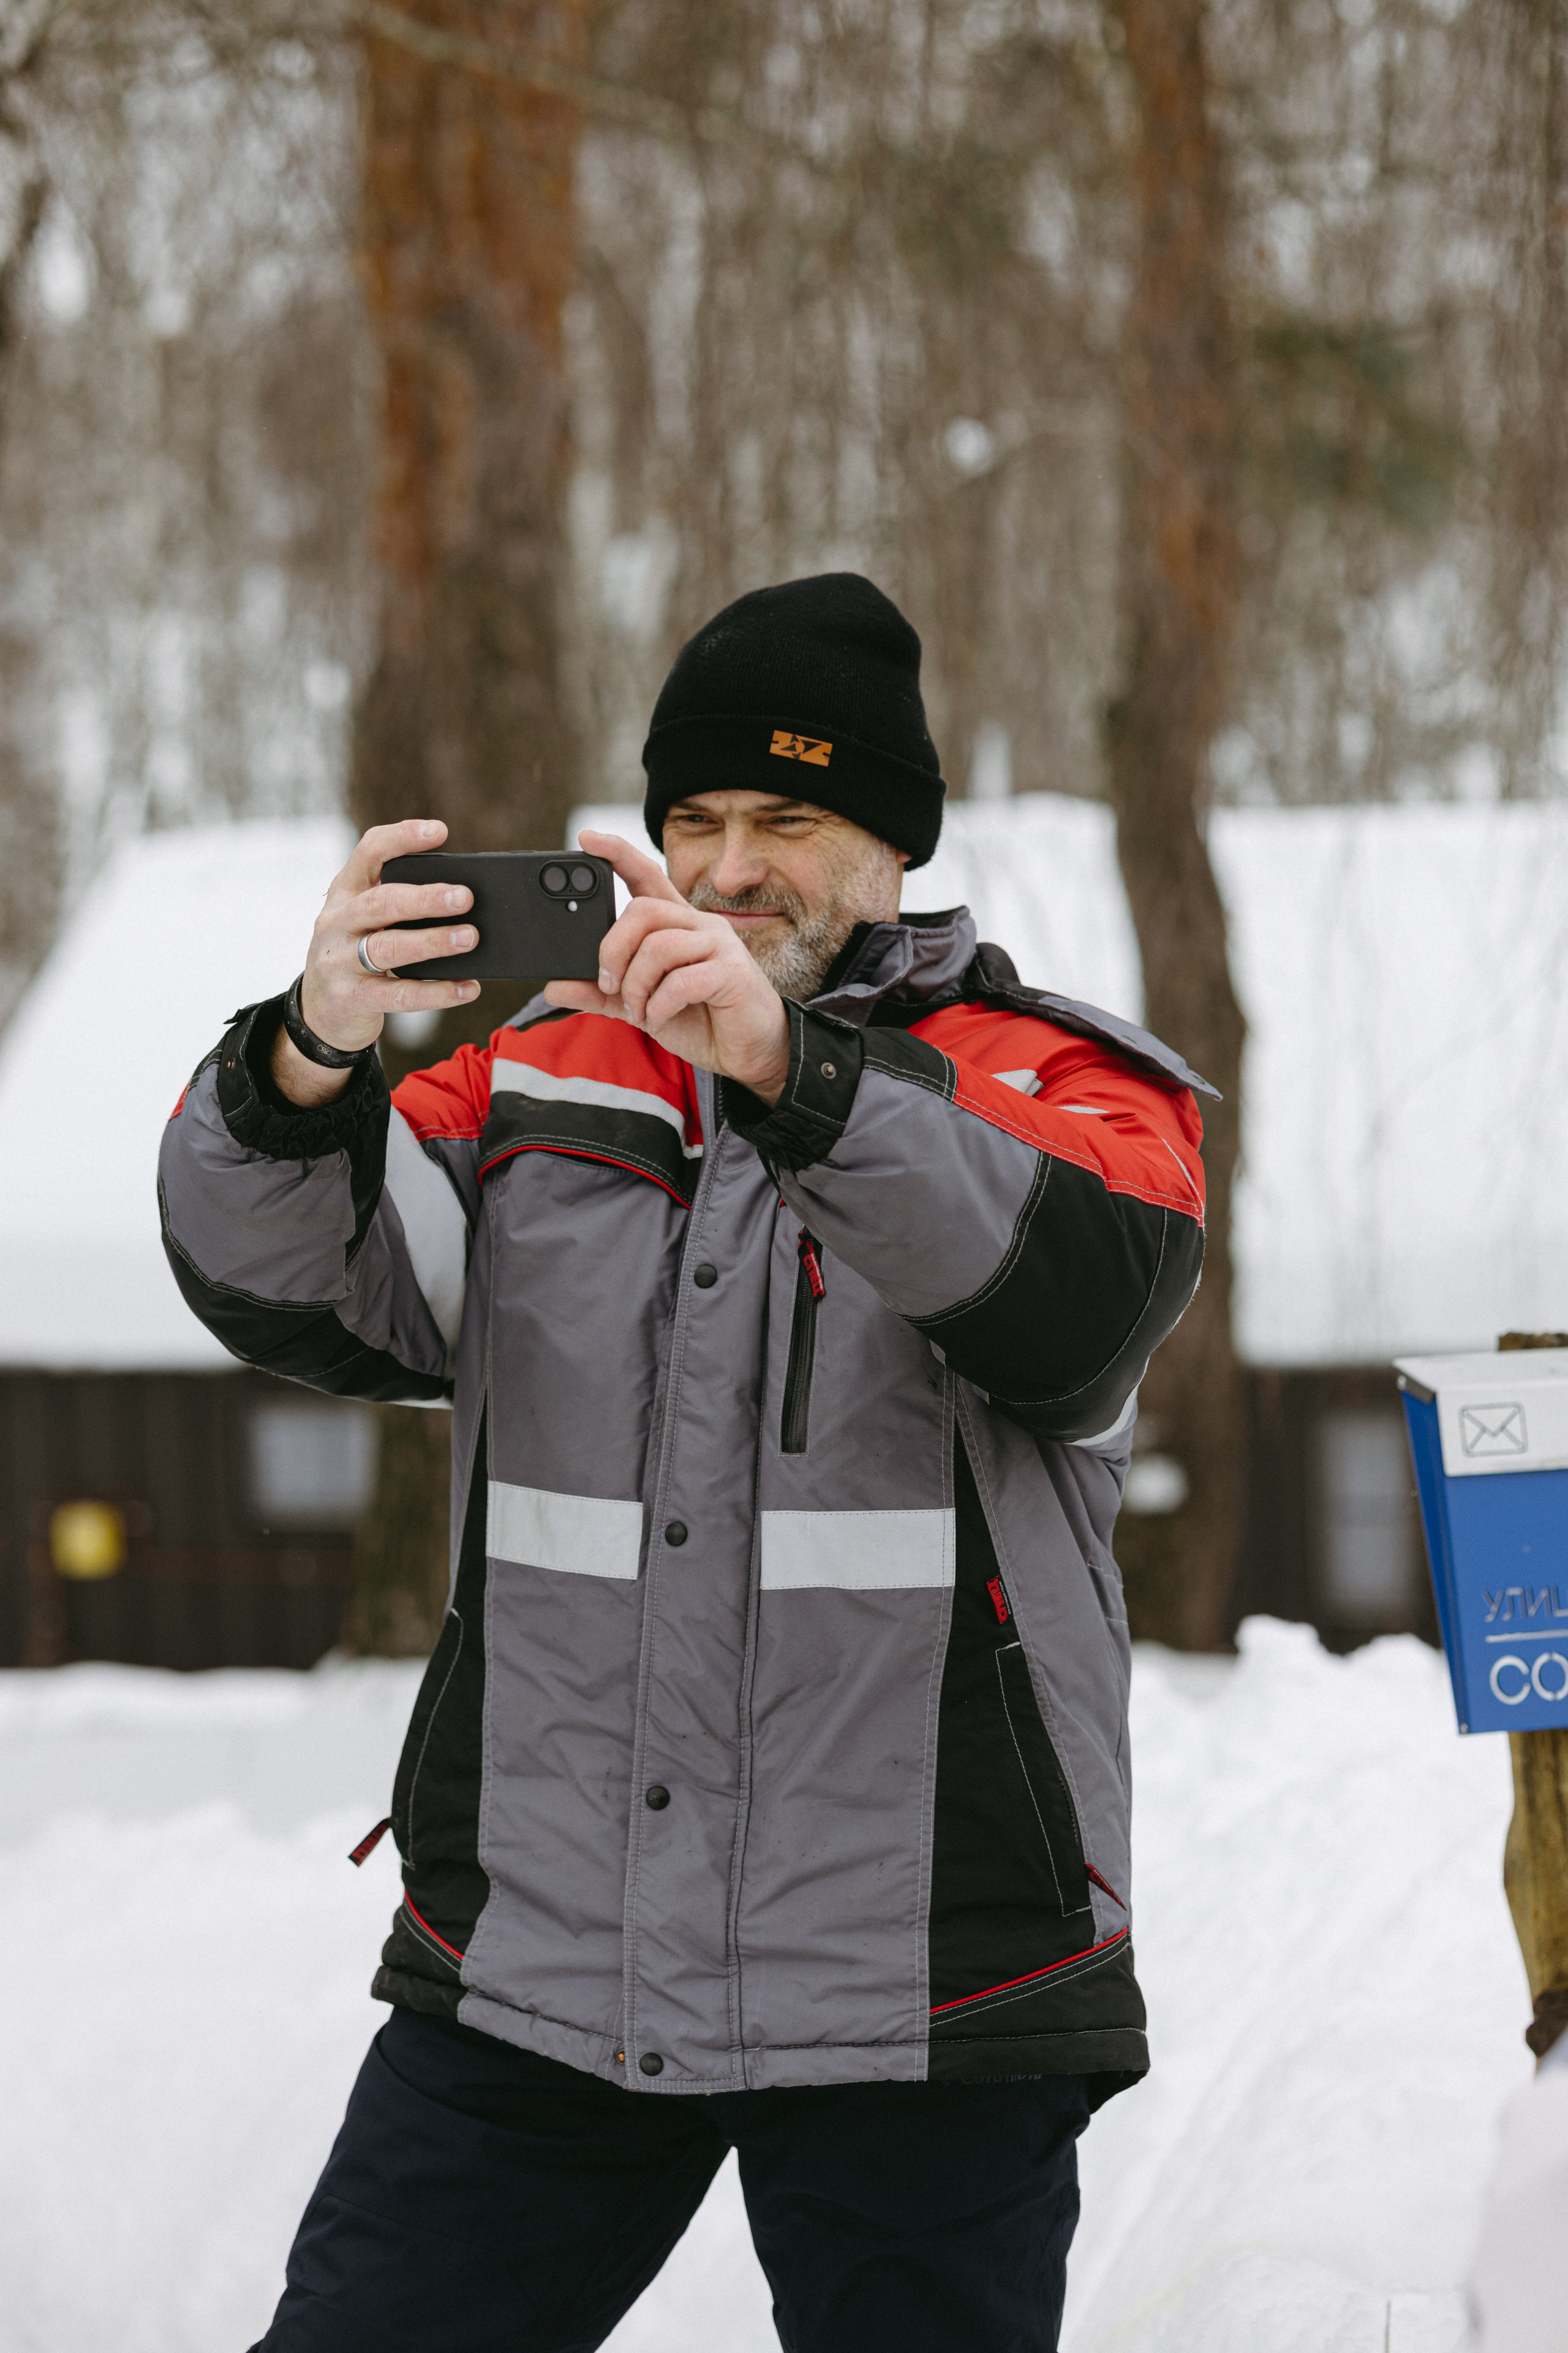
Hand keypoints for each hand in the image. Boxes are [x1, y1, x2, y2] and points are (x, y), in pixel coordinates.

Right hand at [271, 819, 479, 1106]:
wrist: (319, 1009)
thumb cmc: (357, 952)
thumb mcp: (365, 919)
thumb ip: (400, 904)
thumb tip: (465, 903)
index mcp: (345, 891)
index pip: (369, 852)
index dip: (402, 838)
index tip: (440, 831)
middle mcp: (337, 921)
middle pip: (382, 902)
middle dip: (425, 898)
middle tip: (466, 897)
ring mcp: (340, 960)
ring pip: (389, 948)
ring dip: (433, 942)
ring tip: (470, 938)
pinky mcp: (352, 998)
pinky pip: (400, 994)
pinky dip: (438, 992)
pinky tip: (468, 987)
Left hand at [544, 831, 790, 1103]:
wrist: (747, 1053)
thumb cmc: (699, 1020)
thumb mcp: (639, 1005)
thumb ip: (600, 994)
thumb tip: (554, 986)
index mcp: (677, 925)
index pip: (646, 876)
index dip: (618, 854)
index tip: (587, 839)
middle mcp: (699, 925)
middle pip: (642, 911)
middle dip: (613, 949)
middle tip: (608, 983)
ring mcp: (719, 946)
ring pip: (658, 946)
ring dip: (636, 985)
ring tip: (639, 1009)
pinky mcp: (733, 973)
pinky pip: (681, 980)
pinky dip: (659, 1004)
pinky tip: (658, 1017)